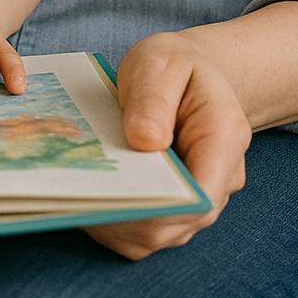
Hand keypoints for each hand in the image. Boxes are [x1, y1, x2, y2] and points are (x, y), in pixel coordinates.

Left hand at [84, 33, 251, 260]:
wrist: (189, 72)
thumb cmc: (176, 65)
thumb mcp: (161, 63)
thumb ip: (153, 99)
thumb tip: (144, 142)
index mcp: (224, 138)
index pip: (204, 193)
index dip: (164, 206)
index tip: (119, 192)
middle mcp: (219, 179)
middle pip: (178, 221)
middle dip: (128, 216)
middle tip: (78, 194)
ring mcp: (196, 198)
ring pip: (157, 233)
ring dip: (115, 221)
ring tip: (73, 195)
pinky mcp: (171, 206)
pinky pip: (142, 229)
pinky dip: (112, 219)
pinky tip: (82, 197)